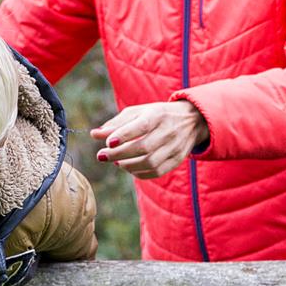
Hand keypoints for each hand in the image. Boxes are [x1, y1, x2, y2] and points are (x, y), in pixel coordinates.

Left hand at [92, 101, 208, 179]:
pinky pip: (156, 172)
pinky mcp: (177, 159)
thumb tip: (94, 134)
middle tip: (102, 155)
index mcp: (158, 115)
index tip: (108, 142)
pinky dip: (139, 173)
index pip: (141, 126)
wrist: (192, 120)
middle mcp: (169, 131)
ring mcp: (175, 147)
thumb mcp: (138, 113)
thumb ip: (116, 124)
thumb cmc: (156, 115)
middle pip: (143, 147)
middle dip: (119, 154)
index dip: (123, 135)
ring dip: (127, 165)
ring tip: (116, 161)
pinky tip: (129, 168)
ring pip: (150, 162)